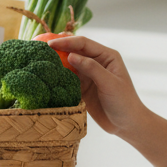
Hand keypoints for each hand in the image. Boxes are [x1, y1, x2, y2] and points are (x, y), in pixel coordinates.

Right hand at [47, 35, 166, 166]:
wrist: (127, 125)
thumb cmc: (124, 102)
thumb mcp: (109, 83)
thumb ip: (91, 68)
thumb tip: (72, 55)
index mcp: (106, 56)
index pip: (84, 43)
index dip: (66, 42)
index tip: (50, 44)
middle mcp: (97, 62)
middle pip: (74, 51)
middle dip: (58, 49)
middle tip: (39, 49)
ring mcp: (89, 75)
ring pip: (69, 65)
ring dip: (56, 63)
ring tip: (39, 62)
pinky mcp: (82, 88)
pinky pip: (68, 79)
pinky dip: (58, 77)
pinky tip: (46, 77)